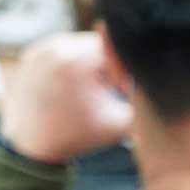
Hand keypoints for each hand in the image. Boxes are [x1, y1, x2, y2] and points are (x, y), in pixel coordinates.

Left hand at [0, 30, 134, 165]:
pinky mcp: (32, 53)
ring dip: (90, 63)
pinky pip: (64, 50)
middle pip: (100, 43)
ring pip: (82, 45)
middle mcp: (57, 46)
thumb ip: (142, 99)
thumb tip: (156, 79)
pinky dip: (72, 64)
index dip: (124, 70)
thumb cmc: (79, 135)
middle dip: (107, 64)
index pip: (118, 49)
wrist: (32, 146)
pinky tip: (69, 88)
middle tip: (104, 92)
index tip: (118, 92)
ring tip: (86, 91)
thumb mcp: (120, 122)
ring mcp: (42, 47)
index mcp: (78, 59)